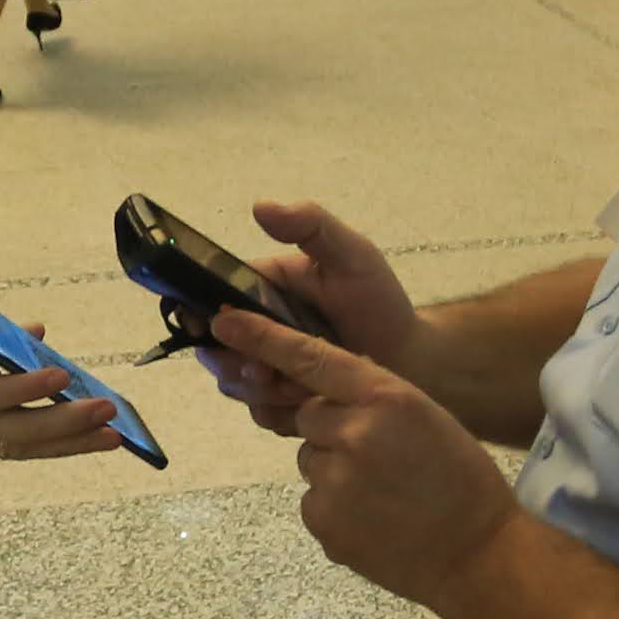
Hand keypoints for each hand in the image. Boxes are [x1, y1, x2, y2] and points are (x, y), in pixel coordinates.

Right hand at [0, 335, 120, 481]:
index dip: (28, 386)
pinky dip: (48, 448)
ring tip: (112, 437)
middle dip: (68, 423)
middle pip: (20, 430)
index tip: (62, 375)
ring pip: (26, 449)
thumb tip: (38, 332)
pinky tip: (80, 442)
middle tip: (109, 411)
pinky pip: (14, 455)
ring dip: (72, 444)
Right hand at [197, 199, 425, 434]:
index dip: (206, 313)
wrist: (412, 359)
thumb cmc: (379, 303)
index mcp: (264, 289)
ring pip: (234, 383)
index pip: (214, 296)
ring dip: (255, 388)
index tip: (213, 329)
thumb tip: (259, 207)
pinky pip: (259, 411)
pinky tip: (305, 406)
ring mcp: (267, 365)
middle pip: (215, 346)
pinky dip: (275, 411)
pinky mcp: (282, 400)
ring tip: (295, 388)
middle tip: (262, 370)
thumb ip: (311, 225)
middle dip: (232, 361)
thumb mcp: (351, 254)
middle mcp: (257, 327)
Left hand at [214, 310, 521, 614]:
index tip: (225, 323)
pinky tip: (374, 521)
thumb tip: (329, 392)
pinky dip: (336, 509)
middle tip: (382, 460)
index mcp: (385, 397)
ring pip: (310, 460)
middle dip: (334, 432)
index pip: (311, 358)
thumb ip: (375, 399)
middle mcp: (352, 432)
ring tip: (385, 496)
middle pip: (310, 417)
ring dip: (335, 472)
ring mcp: (333, 480)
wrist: (477, 556)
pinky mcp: (322, 520)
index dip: (264, 338)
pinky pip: (313, 500)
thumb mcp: (427, 418)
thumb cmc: (461, 481)